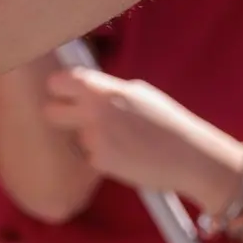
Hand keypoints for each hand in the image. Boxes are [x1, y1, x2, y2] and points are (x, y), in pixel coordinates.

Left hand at [42, 68, 231, 197]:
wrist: (192, 158)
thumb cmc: (168, 122)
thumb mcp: (138, 93)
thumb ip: (107, 89)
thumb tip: (84, 87)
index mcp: (102, 89)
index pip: (58, 82)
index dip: (59, 89)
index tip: (63, 94)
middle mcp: (93, 110)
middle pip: (51, 111)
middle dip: (61, 116)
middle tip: (76, 120)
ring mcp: (94, 137)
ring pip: (75, 136)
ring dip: (90, 139)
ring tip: (121, 141)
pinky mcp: (99, 161)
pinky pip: (91, 156)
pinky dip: (104, 157)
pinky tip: (126, 156)